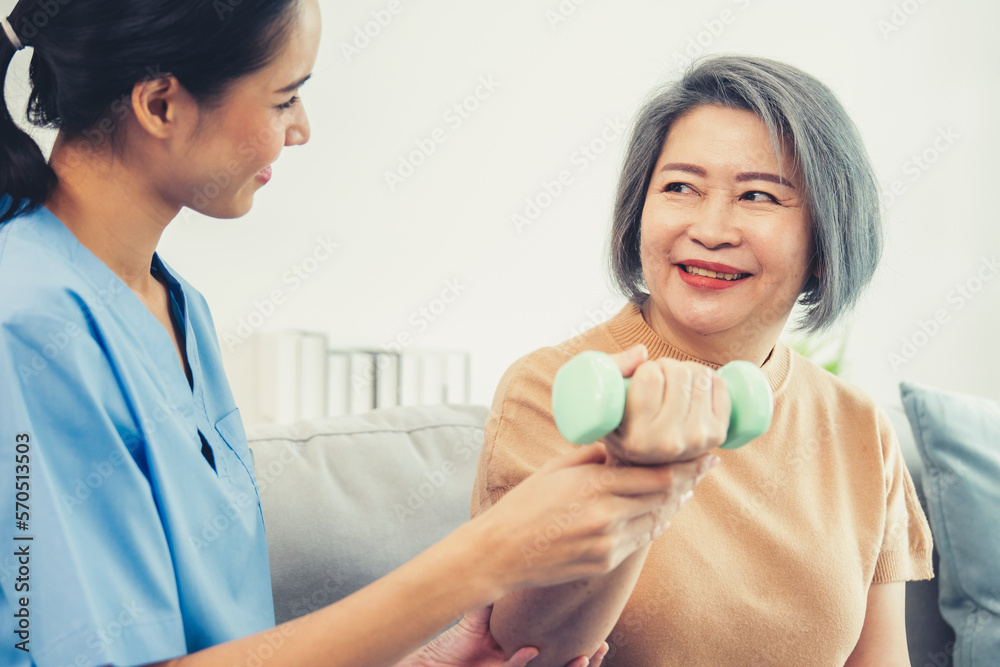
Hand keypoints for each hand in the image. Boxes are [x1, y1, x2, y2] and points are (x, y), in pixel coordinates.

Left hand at [401, 604, 608, 666]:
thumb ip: (500, 595)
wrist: (428, 664)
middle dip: (585, 662)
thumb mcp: (482, 617)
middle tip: (602, 646)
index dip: (583, 647)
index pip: (561, 653)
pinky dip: (521, 662)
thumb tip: (516, 558)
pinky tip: (530, 650)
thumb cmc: (453, 644)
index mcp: (524, 656)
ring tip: (583, 656)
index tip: (604, 637)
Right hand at [474, 429, 716, 592]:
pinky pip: (639, 541)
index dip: (688, 465)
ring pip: (657, 520)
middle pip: (665, 497)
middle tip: (706, 466)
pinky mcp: (605, 563)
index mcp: (594, 485)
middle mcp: (606, 515)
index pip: (658, 475)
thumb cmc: (525, 503)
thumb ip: (595, 455)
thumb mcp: (557, 467)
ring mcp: (608, 543)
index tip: (706, 455)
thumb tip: (624, 445)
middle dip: (688, 480)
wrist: (501, 552)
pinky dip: (652, 524)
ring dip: (672, 504)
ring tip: (686, 488)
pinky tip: (658, 514)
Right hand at [604, 346, 731, 465]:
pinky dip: (707, 376)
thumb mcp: (607, 404)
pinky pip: (719, 385)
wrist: (649, 464)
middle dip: (667, 366)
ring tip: (674, 383)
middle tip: (659, 379)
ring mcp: (697, 439)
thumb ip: (613, 370)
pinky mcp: (717, 434)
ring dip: (686, 369)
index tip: (642, 378)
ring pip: (700, 375)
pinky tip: (693, 385)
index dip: (646, 369)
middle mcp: (669, 441)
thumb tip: (642, 351)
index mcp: (637, 437)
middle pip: (678, 373)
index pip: (650, 376)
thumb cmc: (623, 426)